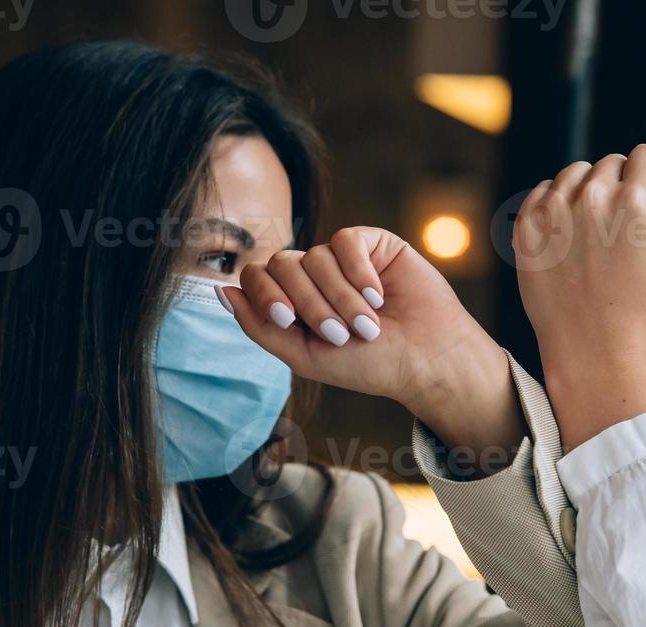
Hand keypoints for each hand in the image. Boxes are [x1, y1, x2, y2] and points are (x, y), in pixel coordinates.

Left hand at [222, 226, 523, 469]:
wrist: (425, 360)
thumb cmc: (370, 365)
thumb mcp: (305, 356)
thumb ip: (259, 327)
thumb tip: (221, 291)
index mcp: (294, 302)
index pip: (257, 277)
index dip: (267, 294)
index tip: (291, 320)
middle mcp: (313, 276)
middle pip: (283, 264)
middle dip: (310, 303)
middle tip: (341, 333)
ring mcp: (342, 258)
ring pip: (316, 257)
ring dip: (340, 297)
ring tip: (368, 325)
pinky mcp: (372, 244)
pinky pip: (346, 242)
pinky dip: (358, 272)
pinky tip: (378, 296)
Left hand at [515, 136, 645, 448]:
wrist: (591, 343)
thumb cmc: (645, 300)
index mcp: (636, 201)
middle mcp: (593, 198)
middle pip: (612, 162)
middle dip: (621, 188)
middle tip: (621, 237)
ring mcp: (554, 210)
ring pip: (577, 172)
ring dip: (589, 192)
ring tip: (596, 238)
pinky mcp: (526, 225)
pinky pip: (545, 189)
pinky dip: (558, 206)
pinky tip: (571, 240)